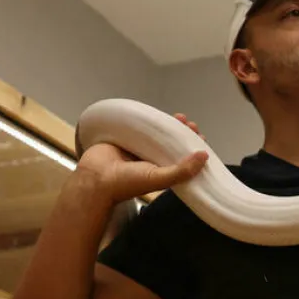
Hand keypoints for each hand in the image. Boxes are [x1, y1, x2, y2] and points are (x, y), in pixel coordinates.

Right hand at [77, 112, 207, 203]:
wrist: (95, 178)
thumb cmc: (126, 183)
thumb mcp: (158, 179)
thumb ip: (182, 170)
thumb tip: (204, 156)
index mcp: (162, 172)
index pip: (183, 159)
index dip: (193, 149)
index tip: (201, 139)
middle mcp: (153, 161)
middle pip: (173, 144)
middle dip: (184, 134)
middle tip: (191, 125)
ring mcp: (140, 149)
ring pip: (159, 134)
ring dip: (170, 125)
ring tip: (180, 117)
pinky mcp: (128, 138)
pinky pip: (142, 127)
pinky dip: (152, 121)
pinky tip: (160, 114)